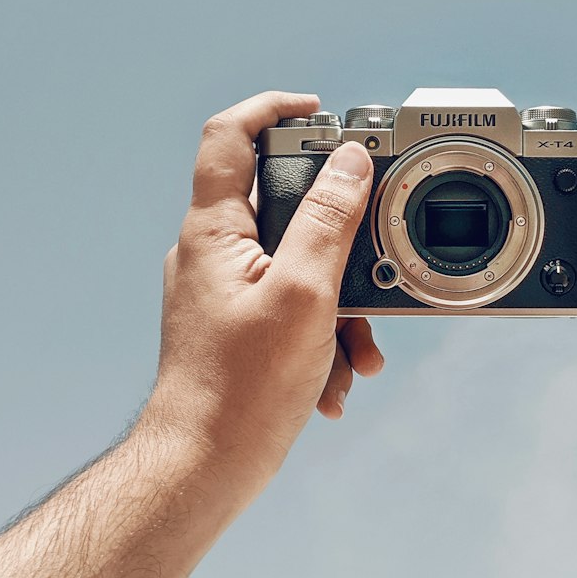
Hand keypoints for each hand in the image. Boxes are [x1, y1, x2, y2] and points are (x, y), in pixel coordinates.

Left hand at [142, 91, 383, 503]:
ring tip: (356, 349)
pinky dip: (323, 334)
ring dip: (340, 303)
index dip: (273, 109)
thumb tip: (351, 162)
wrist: (204, 468)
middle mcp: (210, 254)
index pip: (229, 137)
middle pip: (283, 207)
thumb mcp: (305, 294)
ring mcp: (222, 293)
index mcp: (214, 232)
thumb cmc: (240, 390)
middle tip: (372, 258)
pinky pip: (291, 308)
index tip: (320, 110)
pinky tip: (337, 376)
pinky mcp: (236, 328)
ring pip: (296, 268)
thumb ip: (330, 221)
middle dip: (340, 241)